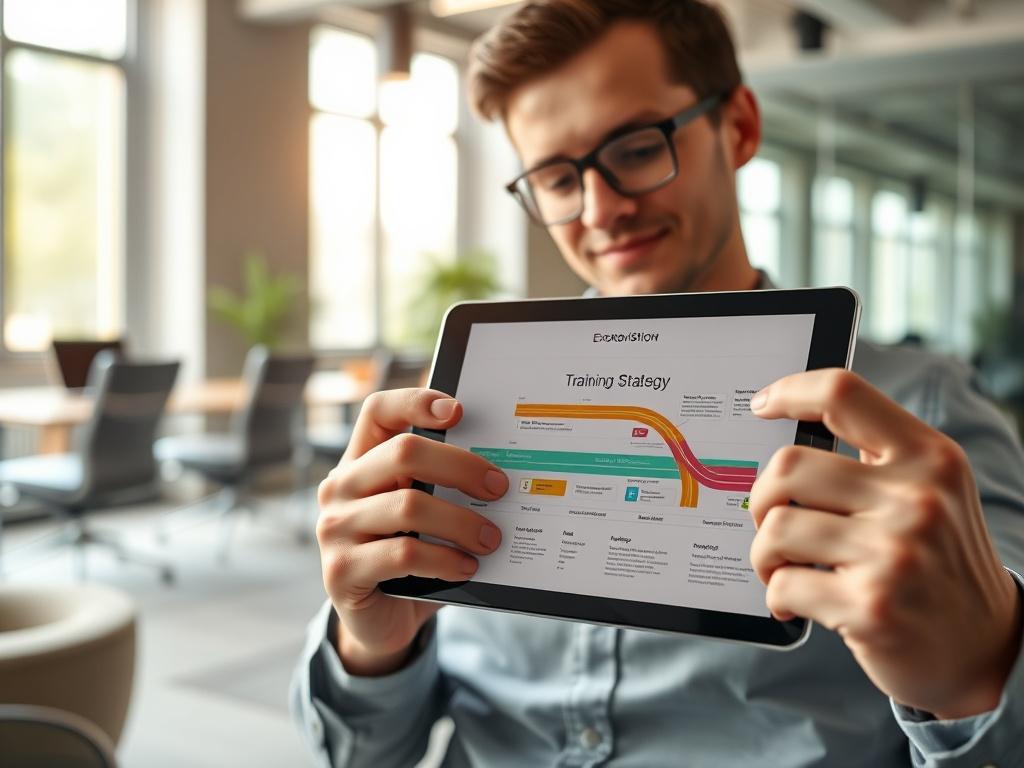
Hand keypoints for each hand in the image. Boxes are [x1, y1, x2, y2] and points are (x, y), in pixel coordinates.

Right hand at [316, 388, 507, 675]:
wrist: (381, 620)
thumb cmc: (412, 556)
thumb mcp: (425, 513)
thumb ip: (443, 486)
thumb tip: (501, 469)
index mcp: (359, 461)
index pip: (379, 411)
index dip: (416, 402)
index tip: (460, 412)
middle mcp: (340, 487)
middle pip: (403, 451)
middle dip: (461, 467)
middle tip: (499, 487)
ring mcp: (335, 529)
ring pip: (409, 505)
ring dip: (461, 522)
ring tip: (491, 538)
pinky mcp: (341, 571)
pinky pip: (404, 554)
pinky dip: (445, 558)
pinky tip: (467, 566)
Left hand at [749, 369, 1021, 718]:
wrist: (984, 646)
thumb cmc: (937, 560)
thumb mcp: (931, 492)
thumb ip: (874, 458)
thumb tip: (788, 422)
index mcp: (929, 458)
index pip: (843, 394)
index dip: (790, 391)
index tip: (762, 405)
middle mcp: (917, 500)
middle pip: (787, 466)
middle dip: (762, 498)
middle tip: (772, 521)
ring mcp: (895, 555)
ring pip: (776, 527)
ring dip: (765, 554)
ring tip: (783, 567)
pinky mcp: (871, 607)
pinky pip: (784, 584)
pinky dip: (777, 595)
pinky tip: (795, 601)